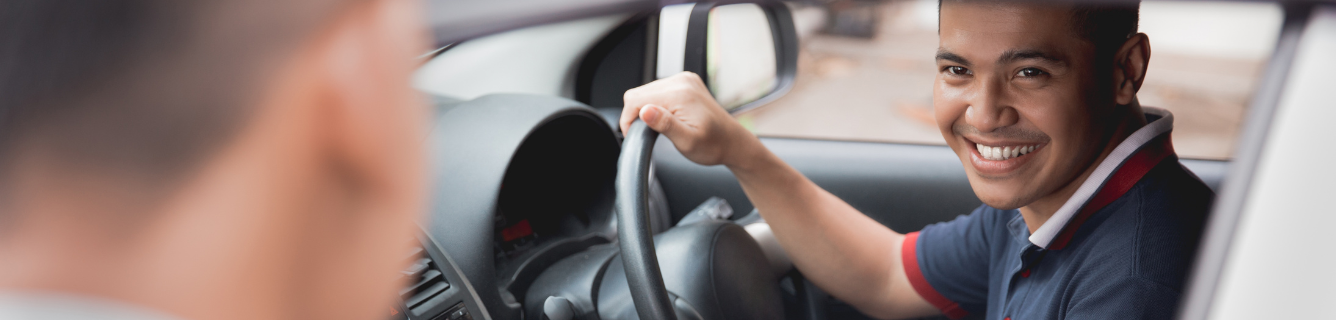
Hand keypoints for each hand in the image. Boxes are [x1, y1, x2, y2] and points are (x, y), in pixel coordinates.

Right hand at [620, 72, 759, 166]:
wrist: (733, 142)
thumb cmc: (713, 146)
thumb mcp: (687, 142)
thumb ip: (665, 125)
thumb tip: (644, 111)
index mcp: (680, 94)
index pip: (635, 99)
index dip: (628, 119)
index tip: (634, 135)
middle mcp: (681, 82)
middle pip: (638, 93)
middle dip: (638, 114)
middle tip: (650, 134)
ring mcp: (684, 80)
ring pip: (647, 91)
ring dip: (647, 109)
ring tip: (661, 127)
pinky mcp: (686, 83)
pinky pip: (659, 90)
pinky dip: (657, 104)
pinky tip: (667, 118)